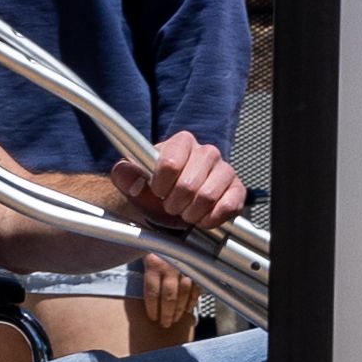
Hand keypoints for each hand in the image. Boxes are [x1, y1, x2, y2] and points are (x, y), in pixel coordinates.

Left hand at [106, 130, 250, 245]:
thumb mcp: (133, 181)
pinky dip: (211, 219)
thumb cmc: (155, 189)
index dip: (160, 184)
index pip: (171, 161)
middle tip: (170, 206)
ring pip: (208, 196)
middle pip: (189, 184)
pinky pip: (228, 206)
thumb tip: (130, 177)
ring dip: (191, 213)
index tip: (157, 190)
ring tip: (184, 212)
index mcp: (182, 142)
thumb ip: (125, 176)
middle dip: (174, 203)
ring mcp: (224, 170)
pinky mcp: (237, 190)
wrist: (172, 204)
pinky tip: (201, 218)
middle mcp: (207, 152)